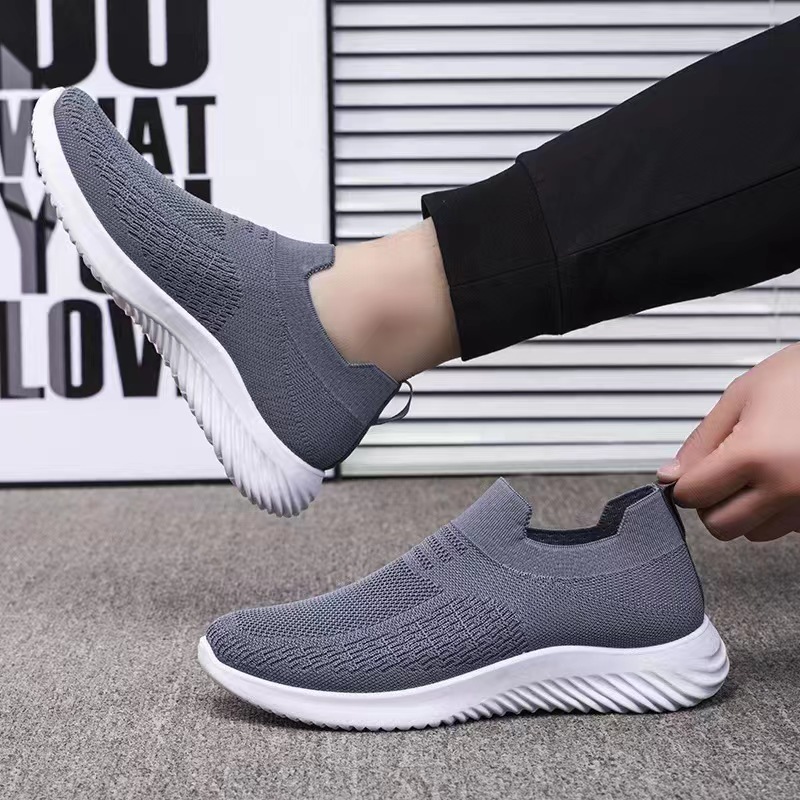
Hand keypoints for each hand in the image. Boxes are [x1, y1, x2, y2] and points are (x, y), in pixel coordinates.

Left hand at [657, 343, 799, 541]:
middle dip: (713, 502)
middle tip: (725, 473)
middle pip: (721, 526)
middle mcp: (786, 487)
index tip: (692, 472)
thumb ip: (702, 441)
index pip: (693, 496)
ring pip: (754, 533)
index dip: (686, 483)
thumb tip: (671, 476)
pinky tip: (787, 477)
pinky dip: (779, 510)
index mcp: (755, 456)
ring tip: (761, 471)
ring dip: (747, 510)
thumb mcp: (741, 396)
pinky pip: (788, 527)